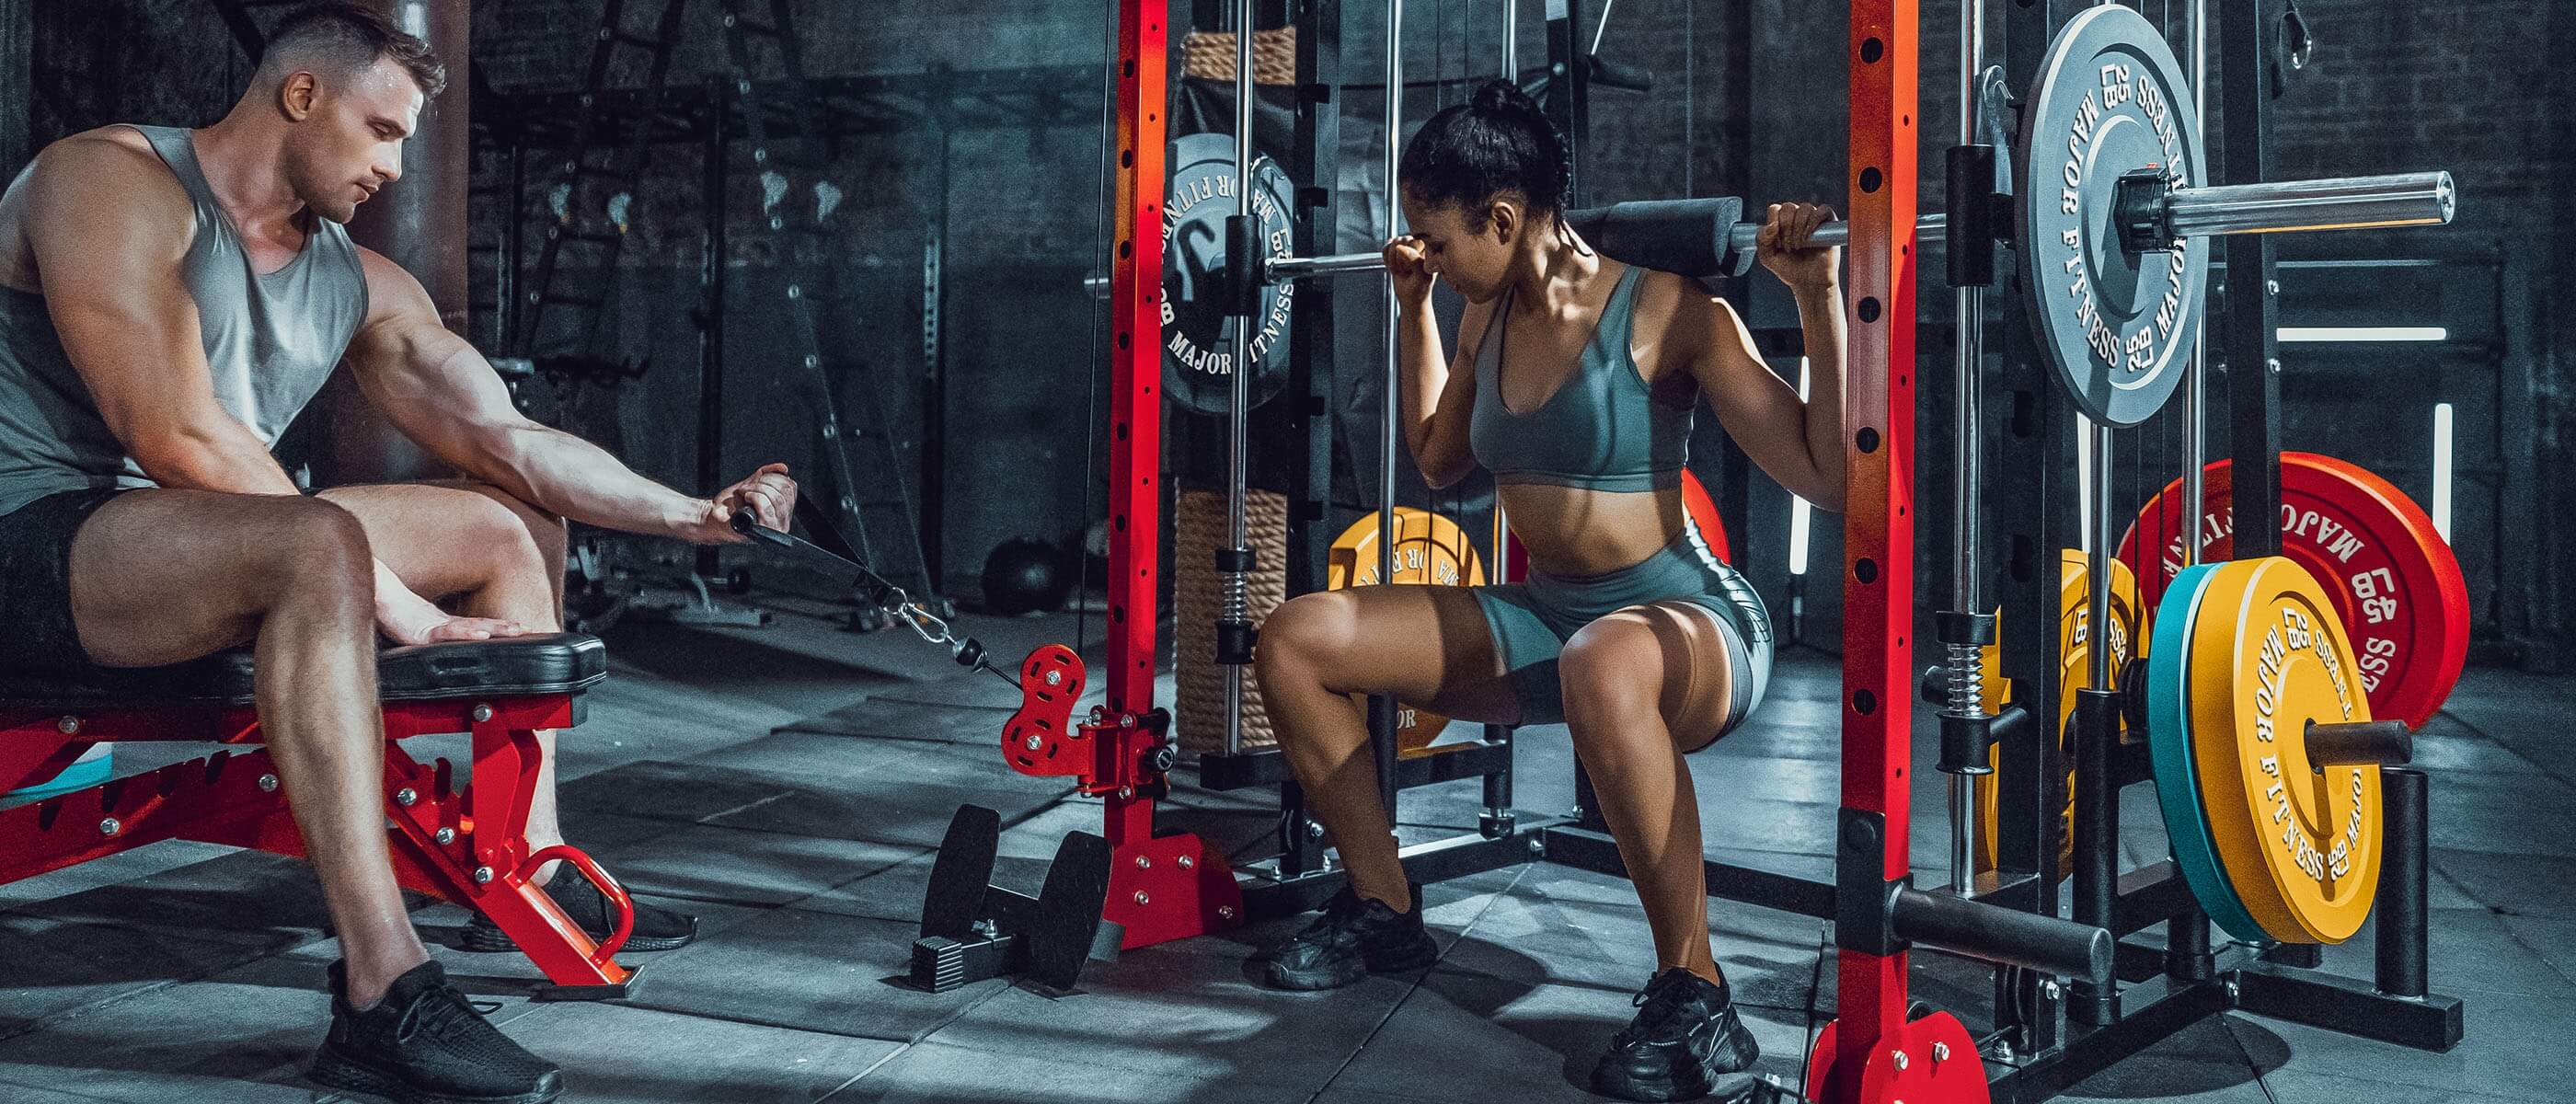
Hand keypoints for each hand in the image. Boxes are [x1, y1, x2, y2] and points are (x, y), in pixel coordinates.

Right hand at [376, 585, 526, 646]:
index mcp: (447, 624)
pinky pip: (450, 632)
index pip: (478, 625)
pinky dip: (468, 633)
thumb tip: (440, 644)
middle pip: (482, 624)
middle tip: (527, 629)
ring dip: (495, 628)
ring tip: (514, 630)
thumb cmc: (396, 615)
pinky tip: (482, 634)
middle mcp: (446, 624)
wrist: (378, 602)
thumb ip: (433, 636)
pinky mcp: (425, 632)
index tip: (520, 629)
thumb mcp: (420, 630)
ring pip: (472, 627)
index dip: (499, 627)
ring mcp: (437, 626)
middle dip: (505, 628)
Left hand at [686, 462, 797, 542]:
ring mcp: (772, 529)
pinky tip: (744, 499)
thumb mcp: (752, 484)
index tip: (759, 480)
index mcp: (783, 511)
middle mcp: (782, 523)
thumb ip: (768, 474)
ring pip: (776, 499)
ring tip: (744, 493)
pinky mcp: (761, 532)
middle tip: (748, 487)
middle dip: (764, 483)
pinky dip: (753, 497)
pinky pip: (766, 508)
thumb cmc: (731, 504)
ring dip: (756, 490)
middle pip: (784, 492)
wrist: (713, 515)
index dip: (775, 478)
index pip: (791, 488)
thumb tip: (783, 468)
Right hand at [1383, 236, 1434, 308]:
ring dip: (1393, 260)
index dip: (1409, 256)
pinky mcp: (1395, 250)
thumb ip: (1413, 260)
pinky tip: (1393, 267)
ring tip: (1400, 270)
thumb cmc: (1420, 287)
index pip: (1414, 242)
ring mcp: (1406, 246)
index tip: (1411, 269)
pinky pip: (1385, 247)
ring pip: (1393, 243)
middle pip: (1402, 240)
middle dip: (1400, 258)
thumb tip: (1399, 247)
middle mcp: (1419, 245)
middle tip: (1406, 271)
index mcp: (1429, 249)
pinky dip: (1386, 259)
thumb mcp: (1420, 276)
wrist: (1411, 296)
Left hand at [1756, 202, 1840, 291]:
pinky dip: (1814, 221)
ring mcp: (1813, 219)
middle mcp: (1797, 217)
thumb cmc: (1789, 268)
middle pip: (1788, 207)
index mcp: (1781, 222)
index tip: (1777, 243)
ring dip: (1799, 227)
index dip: (1774, 223)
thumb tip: (1771, 225)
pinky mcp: (1829, 223)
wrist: (1809, 282)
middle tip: (1789, 247)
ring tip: (1799, 245)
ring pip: (1804, 208)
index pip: (1775, 209)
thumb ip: (1761, 240)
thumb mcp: (1767, 257)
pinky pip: (1823, 210)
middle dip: (1786, 228)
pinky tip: (1809, 236)